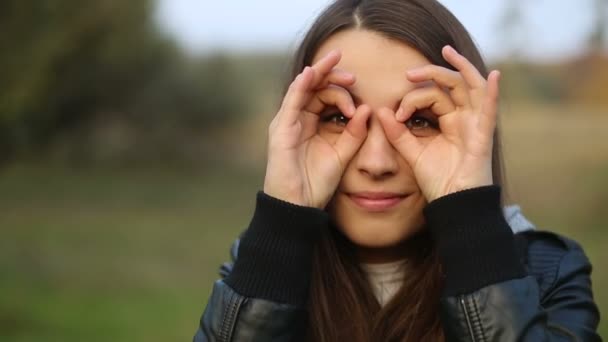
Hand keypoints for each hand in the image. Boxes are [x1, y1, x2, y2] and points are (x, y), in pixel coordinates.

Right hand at [264, 51, 370, 207]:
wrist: (299, 206)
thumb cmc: (317, 184)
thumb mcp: (343, 155)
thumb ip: (355, 133)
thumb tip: (368, 108)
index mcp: (310, 125)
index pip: (323, 95)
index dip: (340, 87)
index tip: (358, 85)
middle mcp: (296, 120)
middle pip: (312, 87)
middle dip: (331, 75)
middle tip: (351, 75)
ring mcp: (286, 123)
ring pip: (302, 88)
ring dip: (319, 73)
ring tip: (335, 62)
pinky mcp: (281, 130)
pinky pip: (291, 102)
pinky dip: (301, 86)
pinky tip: (311, 73)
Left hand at [378, 45, 499, 201]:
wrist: (452, 205)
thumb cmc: (436, 181)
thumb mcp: (412, 153)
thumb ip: (397, 133)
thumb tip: (380, 110)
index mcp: (449, 122)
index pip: (433, 96)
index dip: (412, 98)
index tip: (397, 114)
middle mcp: (464, 119)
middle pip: (452, 85)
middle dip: (432, 73)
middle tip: (409, 73)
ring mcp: (475, 126)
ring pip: (471, 88)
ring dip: (460, 68)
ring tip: (446, 51)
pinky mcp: (483, 137)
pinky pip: (490, 111)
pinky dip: (493, 93)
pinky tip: (495, 76)